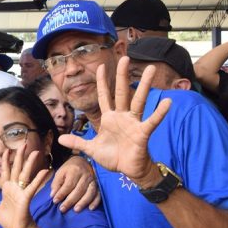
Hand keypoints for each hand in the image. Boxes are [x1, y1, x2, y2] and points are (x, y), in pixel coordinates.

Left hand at [0, 146, 50, 227]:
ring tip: (36, 152)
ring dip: (30, 163)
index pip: (6, 171)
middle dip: (20, 156)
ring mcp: (21, 191)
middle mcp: (15, 187)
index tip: (6, 150)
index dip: (5, 160)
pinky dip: (38, 179)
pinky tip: (45, 171)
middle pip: (17, 168)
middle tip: (24, 144)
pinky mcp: (26, 197)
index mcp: (7, 188)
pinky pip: (33, 186)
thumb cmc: (10, 221)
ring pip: (25, 174)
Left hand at [50, 155, 99, 211]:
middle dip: (70, 201)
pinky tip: (91, 208)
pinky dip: (95, 201)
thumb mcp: (60, 173)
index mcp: (74, 171)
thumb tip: (53, 195)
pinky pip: (99, 194)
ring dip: (83, 202)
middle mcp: (85, 175)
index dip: (61, 193)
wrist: (82, 161)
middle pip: (79, 189)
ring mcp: (93, 180)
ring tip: (76, 210)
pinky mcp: (98, 184)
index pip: (68, 184)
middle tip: (63, 209)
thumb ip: (56, 184)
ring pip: (90, 192)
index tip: (55, 201)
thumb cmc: (69, 169)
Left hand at [58, 57, 171, 186]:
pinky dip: (159, 113)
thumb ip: (77, 142)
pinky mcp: (143, 133)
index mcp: (109, 118)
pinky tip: (167, 102)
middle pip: (122, 92)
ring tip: (150, 69)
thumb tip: (60, 139)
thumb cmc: (113, 157)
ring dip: (144, 85)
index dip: (101, 82)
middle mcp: (122, 116)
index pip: (104, 96)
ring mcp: (133, 123)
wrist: (128, 170)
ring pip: (139, 100)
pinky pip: (151, 121)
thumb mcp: (91, 149)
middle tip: (125, 57)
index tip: (100, 66)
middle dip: (122, 75)